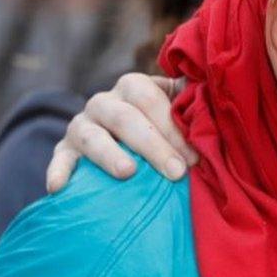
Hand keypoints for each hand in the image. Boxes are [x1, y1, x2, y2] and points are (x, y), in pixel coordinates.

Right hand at [45, 73, 198, 192]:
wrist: (125, 151)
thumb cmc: (163, 135)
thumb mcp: (178, 115)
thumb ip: (194, 107)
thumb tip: (218, 100)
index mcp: (133, 88)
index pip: (149, 97)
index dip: (171, 124)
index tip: (195, 157)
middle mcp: (104, 103)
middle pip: (124, 116)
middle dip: (152, 145)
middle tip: (176, 172)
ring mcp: (81, 126)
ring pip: (90, 135)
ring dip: (109, 153)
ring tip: (128, 173)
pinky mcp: (64, 151)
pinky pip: (59, 159)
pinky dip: (57, 172)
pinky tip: (58, 188)